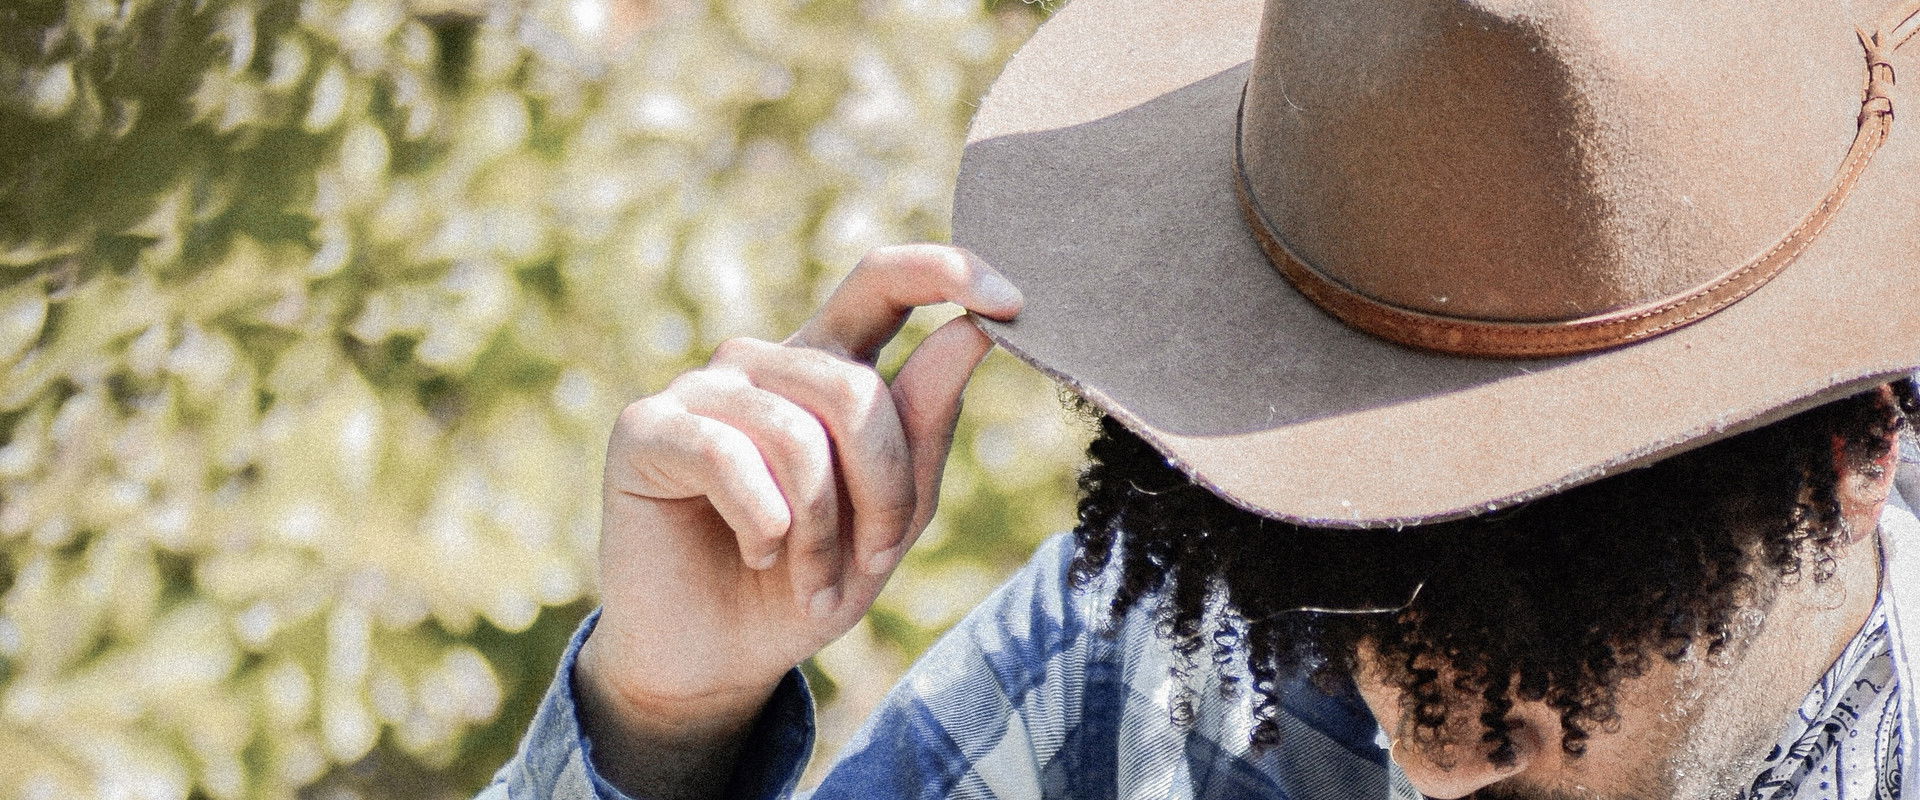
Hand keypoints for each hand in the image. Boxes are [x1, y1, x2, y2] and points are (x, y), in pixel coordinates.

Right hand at [574, 244, 1021, 796]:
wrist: (717, 660)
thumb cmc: (807, 583)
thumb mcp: (892, 517)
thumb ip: (926, 425)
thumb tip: (971, 332)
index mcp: (827, 366)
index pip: (883, 283)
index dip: (944, 271)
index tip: (1012, 298)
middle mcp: (765, 362)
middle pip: (855, 388)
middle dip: (885, 489)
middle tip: (880, 560)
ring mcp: (702, 389)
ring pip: (799, 432)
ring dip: (824, 530)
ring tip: (815, 582)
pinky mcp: (647, 428)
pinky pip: (730, 457)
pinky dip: (766, 525)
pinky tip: (759, 556)